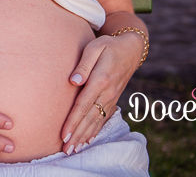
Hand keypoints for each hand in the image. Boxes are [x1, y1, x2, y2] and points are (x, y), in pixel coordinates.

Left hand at [60, 33, 141, 153]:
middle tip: (65, 150)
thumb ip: (83, 65)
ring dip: (84, 136)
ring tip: (73, 149)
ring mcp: (112, 98)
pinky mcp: (113, 100)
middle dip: (77, 135)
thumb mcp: (95, 47)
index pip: (83, 105)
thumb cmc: (108, 46)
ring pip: (96, 121)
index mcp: (101, 80)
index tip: (63, 134)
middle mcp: (107, 93)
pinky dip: (95, 131)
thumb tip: (73, 82)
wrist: (131, 49)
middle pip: (89, 118)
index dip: (73, 121)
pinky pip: (103, 118)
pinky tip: (87, 140)